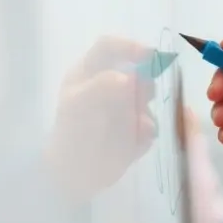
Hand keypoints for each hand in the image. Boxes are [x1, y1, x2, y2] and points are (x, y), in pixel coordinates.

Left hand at [46, 37, 157, 202]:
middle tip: (139, 100)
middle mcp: (108, 85)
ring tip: (132, 128)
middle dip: (142, 85)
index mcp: (89, 73)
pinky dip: (144, 134)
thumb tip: (127, 77)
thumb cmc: (70, 134)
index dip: (130, 46)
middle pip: (138, 70)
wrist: (74, 176)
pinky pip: (151, 124)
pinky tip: (130, 145)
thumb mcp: (78, 106)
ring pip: (148, 98)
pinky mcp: (135, 128)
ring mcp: (124, 106)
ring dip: (144, 112)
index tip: (149, 57)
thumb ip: (100, 87)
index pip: (110, 47)